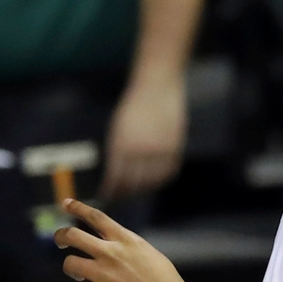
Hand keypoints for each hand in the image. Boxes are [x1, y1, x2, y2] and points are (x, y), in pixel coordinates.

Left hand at [53, 197, 203, 281]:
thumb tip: (115, 246)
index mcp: (126, 240)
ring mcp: (104, 276)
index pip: (96, 217)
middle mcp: (112, 254)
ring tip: (77, 275)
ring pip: (69, 264)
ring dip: (69, 268)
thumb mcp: (149, 255)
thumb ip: (129, 248)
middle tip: (59, 242)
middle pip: (73, 235)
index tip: (65, 203)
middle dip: (60, 236)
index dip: (77, 208)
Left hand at [103, 71, 187, 197]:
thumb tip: (116, 176)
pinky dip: (161, 179)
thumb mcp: (119, 128)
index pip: (115, 177)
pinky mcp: (175, 147)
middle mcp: (141, 150)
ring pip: (152, 181)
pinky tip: (155, 179)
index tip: (107, 195)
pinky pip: (168, 172)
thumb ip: (118, 151)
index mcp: (122, 144)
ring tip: (137, 188)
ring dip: (144, 187)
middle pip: (134, 183)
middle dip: (126, 192)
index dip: (111, 189)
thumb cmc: (133, 106)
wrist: (157, 85)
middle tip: (122, 195)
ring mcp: (160, 149)